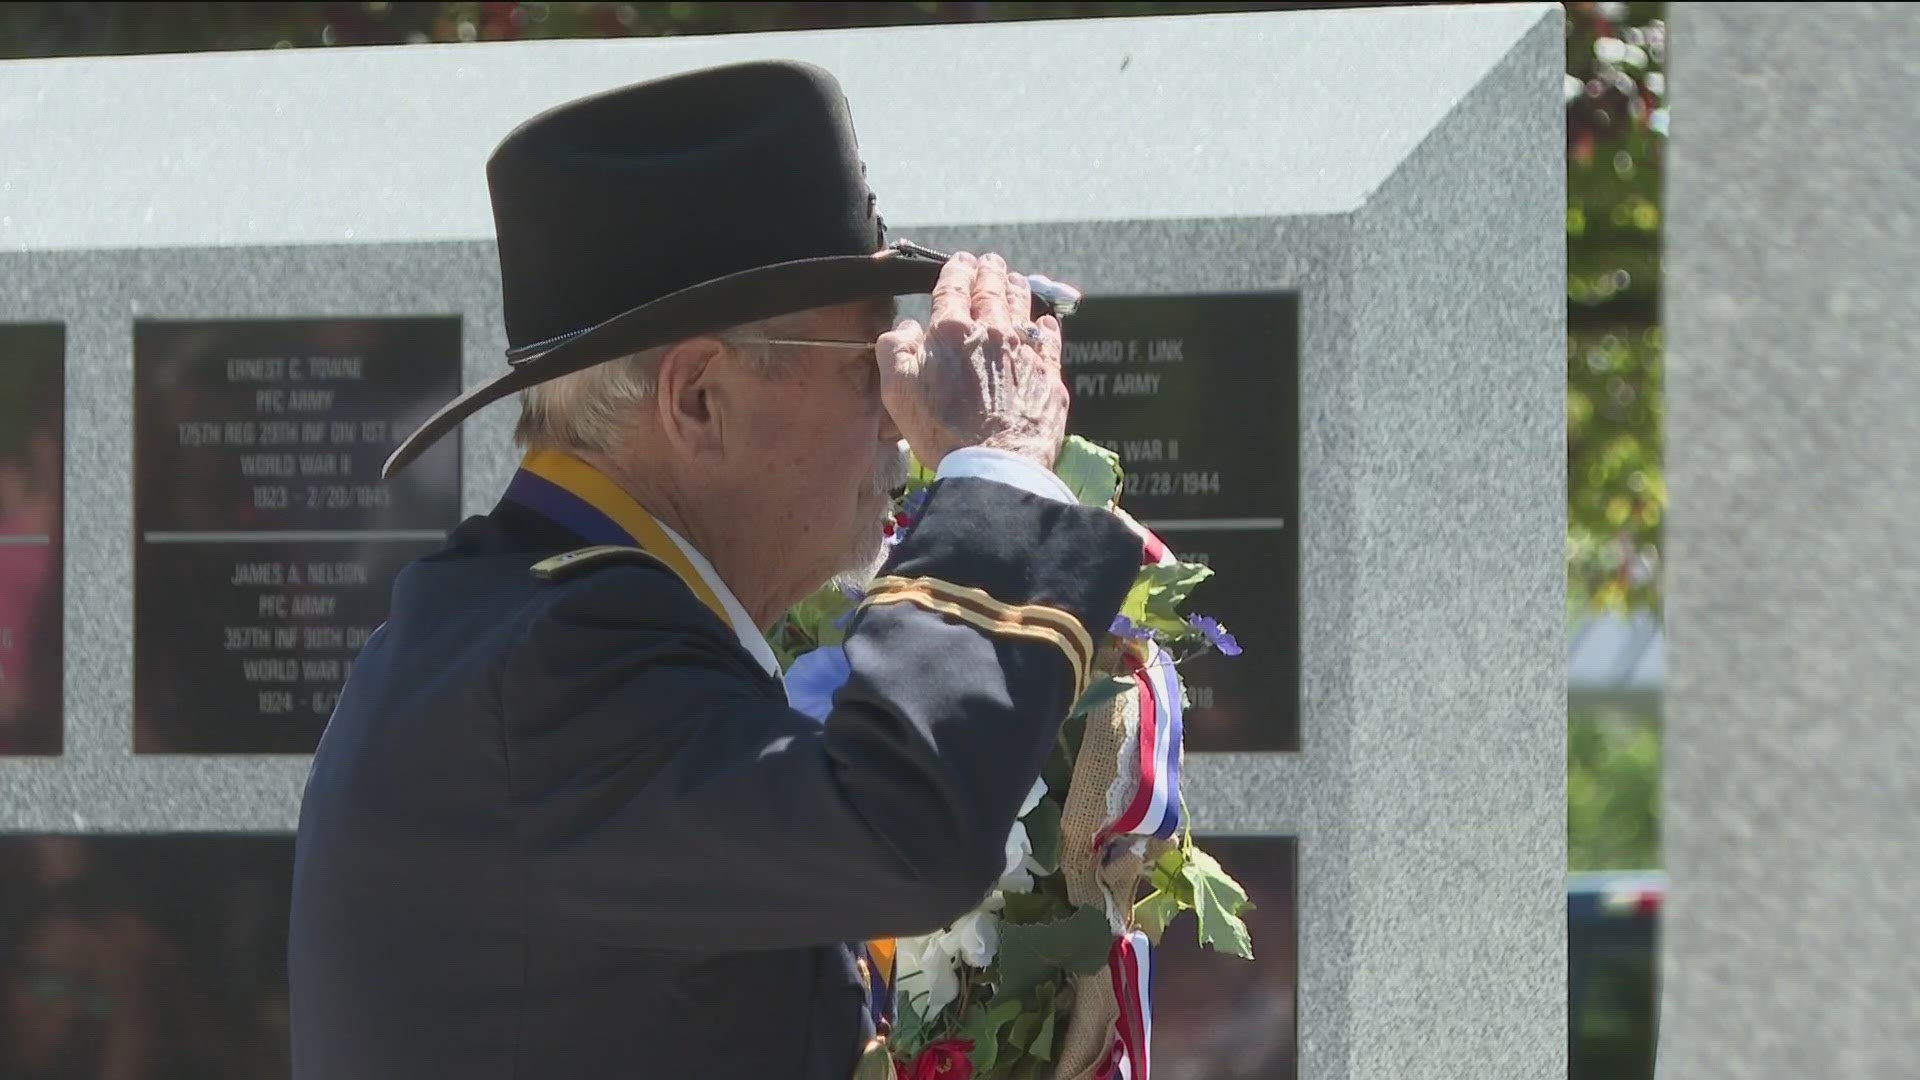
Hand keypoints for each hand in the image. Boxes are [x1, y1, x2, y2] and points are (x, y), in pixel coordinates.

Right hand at [876, 252, 1068, 470]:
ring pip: (1022, 309)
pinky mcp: (1049, 377)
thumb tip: (906, 328)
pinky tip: (1046, 321)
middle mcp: (992, 332)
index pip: (954, 288)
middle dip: (990, 271)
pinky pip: (1050, 342)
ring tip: (1016, 280)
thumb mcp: (897, 390)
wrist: (994, 464)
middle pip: (992, 291)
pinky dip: (1047, 327)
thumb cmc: (940, 430)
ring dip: (1018, 290)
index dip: (956, 270)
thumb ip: (895, 350)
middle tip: (990, 261)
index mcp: (951, 332)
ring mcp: (1024, 353)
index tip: (960, 260)